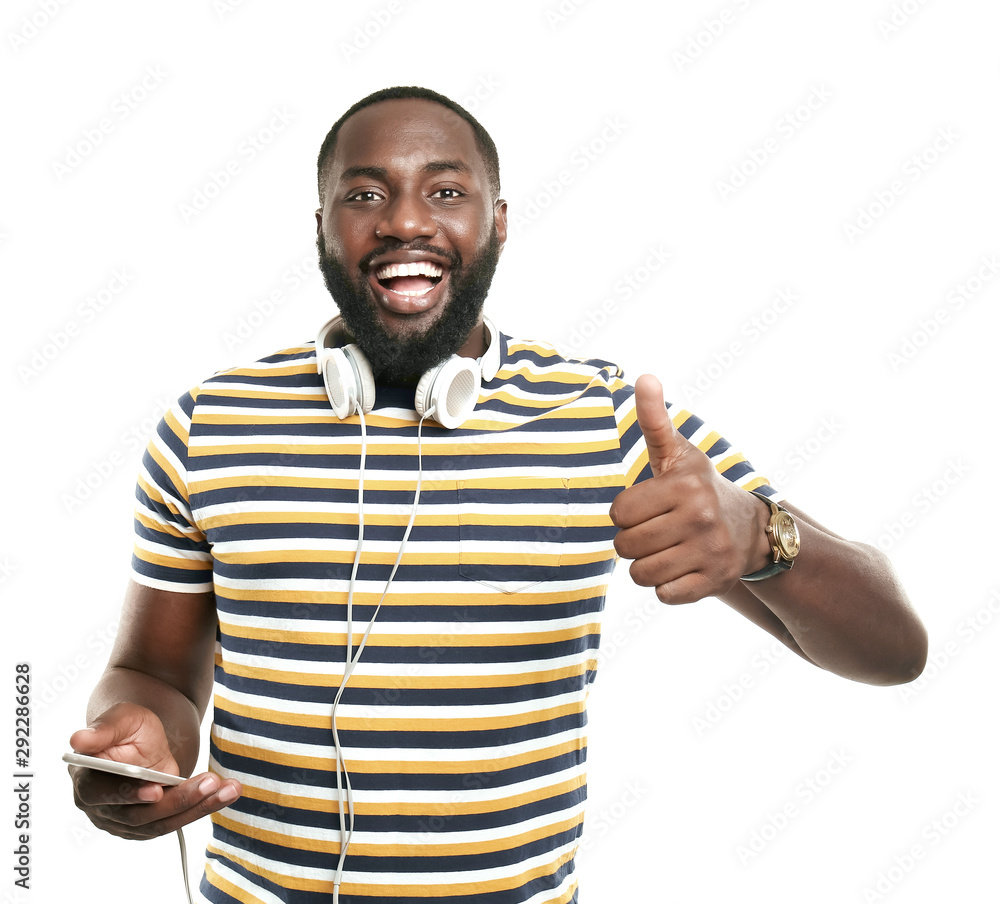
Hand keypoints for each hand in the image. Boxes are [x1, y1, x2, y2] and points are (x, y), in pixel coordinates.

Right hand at [68, 702, 240, 839]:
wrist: (143, 738)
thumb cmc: (128, 727)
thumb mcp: (119, 719)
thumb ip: (102, 730)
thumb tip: (78, 739)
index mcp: (87, 782)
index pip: (103, 795)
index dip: (128, 794)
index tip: (156, 790)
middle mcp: (103, 809)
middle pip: (139, 815)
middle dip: (178, 800)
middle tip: (209, 783)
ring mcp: (126, 821)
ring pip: (162, 822)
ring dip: (198, 807)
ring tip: (228, 789)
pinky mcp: (150, 823)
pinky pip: (176, 820)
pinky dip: (202, 808)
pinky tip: (226, 793)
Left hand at [610, 374, 770, 603]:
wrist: (752, 529)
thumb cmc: (699, 487)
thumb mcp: (678, 453)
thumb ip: (655, 420)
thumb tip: (644, 376)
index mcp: (683, 486)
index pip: (618, 513)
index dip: (625, 513)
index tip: (646, 507)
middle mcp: (699, 519)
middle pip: (625, 546)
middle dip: (634, 540)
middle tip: (656, 530)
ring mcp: (709, 553)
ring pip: (640, 574)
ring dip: (646, 565)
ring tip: (666, 549)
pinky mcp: (714, 583)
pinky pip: (663, 595)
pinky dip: (666, 586)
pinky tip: (681, 568)